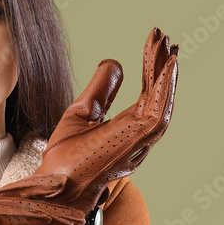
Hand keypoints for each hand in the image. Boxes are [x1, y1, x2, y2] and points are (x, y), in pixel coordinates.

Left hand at [32, 26, 178, 219]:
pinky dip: (163, 86)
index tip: (155, 47)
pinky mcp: (136, 141)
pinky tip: (165, 65)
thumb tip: (115, 63)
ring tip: (168, 45)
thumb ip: (100, 90)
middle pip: (159, 97)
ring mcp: (140, 141)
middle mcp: (139, 138)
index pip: (146, 97)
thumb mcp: (81, 112)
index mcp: (127, 131)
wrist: (55, 185)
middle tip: (168, 39)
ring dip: (166, 72)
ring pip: (162, 101)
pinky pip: (157, 109)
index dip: (152, 73)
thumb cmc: (65, 159)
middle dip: (164, 68)